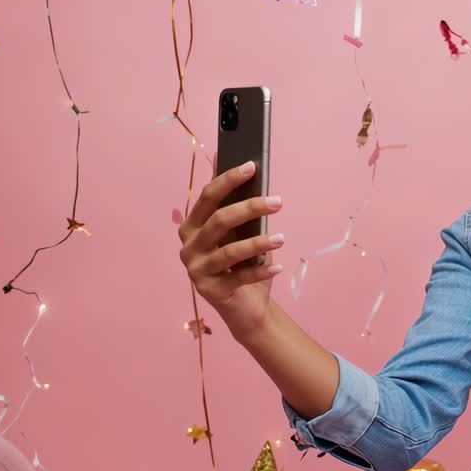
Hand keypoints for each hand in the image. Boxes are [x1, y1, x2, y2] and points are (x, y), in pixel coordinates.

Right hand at [177, 159, 284, 338]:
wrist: (246, 306)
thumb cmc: (242, 263)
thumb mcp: (241, 232)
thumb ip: (236, 203)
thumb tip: (246, 163)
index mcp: (192, 226)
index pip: (208, 197)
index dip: (228, 180)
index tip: (252, 166)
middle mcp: (189, 247)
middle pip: (219, 220)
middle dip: (250, 208)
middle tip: (278, 202)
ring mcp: (196, 270)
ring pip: (230, 251)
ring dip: (259, 243)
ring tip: (282, 239)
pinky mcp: (209, 291)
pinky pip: (239, 277)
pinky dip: (261, 271)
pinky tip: (278, 266)